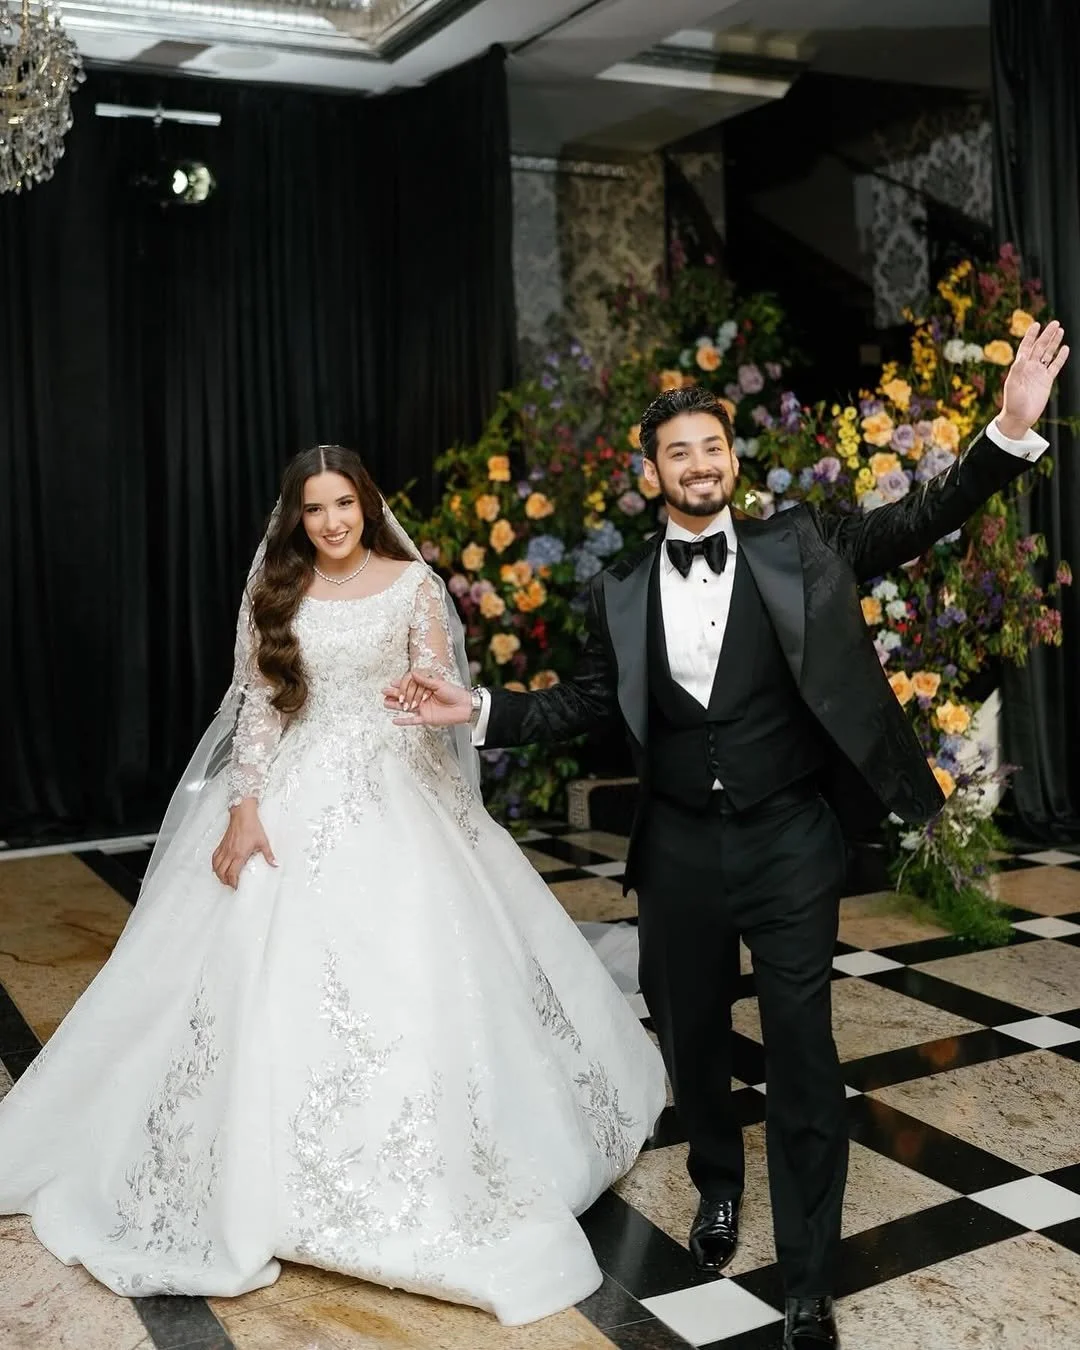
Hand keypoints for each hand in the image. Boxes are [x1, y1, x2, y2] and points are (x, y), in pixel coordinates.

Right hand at [212, 800, 276, 889]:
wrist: (243, 814)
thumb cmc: (252, 826)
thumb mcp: (263, 842)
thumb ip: (269, 855)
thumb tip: (275, 863)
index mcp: (239, 854)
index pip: (232, 873)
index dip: (233, 882)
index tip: (236, 886)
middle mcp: (230, 853)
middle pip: (222, 872)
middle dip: (225, 881)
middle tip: (231, 884)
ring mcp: (224, 849)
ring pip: (216, 866)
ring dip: (219, 875)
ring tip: (224, 878)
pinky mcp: (221, 844)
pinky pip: (214, 857)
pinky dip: (214, 865)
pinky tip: (217, 867)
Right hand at [382, 672, 472, 725]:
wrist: (464, 707)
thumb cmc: (454, 693)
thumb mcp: (440, 684)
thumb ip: (425, 680)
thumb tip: (413, 673)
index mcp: (425, 687)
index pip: (410, 685)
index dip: (402, 684)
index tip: (393, 682)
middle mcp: (422, 697)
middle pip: (405, 695)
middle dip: (394, 693)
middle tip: (384, 691)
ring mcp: (423, 708)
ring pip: (406, 707)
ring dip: (395, 706)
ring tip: (385, 703)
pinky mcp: (426, 718)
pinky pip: (412, 720)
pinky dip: (404, 721)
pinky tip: (394, 720)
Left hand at [998, 320, 1069, 438]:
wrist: (1020, 417)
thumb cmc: (1012, 402)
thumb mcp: (1012, 385)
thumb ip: (1017, 370)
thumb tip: (1022, 356)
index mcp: (1019, 366)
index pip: (1026, 346)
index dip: (1031, 335)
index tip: (1036, 324)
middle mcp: (1030, 367)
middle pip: (1040, 347)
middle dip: (1047, 335)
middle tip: (1055, 323)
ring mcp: (1039, 373)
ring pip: (1048, 354)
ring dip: (1054, 342)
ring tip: (1060, 330)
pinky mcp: (1047, 381)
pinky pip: (1055, 366)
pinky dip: (1060, 357)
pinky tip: (1065, 348)